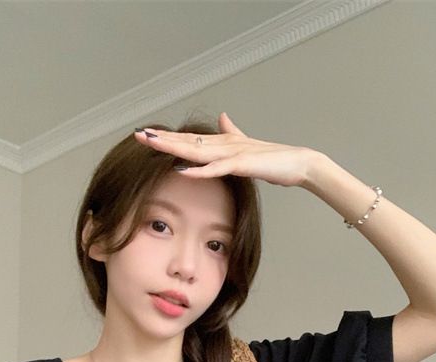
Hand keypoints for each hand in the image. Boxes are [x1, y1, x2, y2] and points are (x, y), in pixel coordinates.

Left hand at [134, 112, 315, 187]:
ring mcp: (232, 153)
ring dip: (173, 148)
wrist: (297, 163)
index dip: (168, 138)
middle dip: (162, 139)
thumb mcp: (248, 146)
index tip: (146, 136)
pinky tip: (183, 170)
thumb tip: (223, 117)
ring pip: (196, 150)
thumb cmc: (273, 159)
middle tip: (138, 134)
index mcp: (222, 142)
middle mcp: (223, 143)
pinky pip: (216, 168)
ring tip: (152, 144)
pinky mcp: (242, 164)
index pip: (189, 139)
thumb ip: (233, 133)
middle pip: (187, 141)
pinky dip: (199, 170)